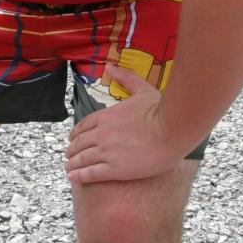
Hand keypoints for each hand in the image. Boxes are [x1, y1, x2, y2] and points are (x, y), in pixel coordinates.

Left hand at [65, 65, 187, 183]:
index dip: (75, 133)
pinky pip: (90, 173)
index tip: (72, 138)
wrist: (173, 131)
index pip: (83, 125)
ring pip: (81, 159)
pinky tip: (73, 176)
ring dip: (72, 164)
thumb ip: (125, 78)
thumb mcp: (142, 89)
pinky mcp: (114, 170)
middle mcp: (102, 134)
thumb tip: (110, 66)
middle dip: (72, 149)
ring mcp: (107, 152)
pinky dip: (78, 175)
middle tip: (69, 155)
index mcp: (106, 116)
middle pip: (79, 143)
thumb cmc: (161, 111)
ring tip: (69, 168)